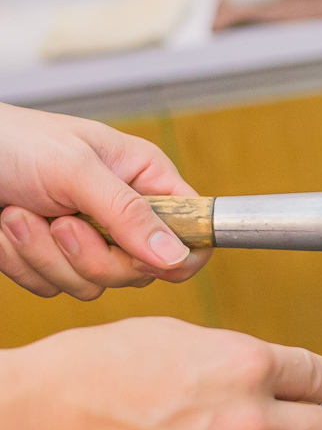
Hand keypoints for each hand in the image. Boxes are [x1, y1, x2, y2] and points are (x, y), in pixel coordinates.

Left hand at [0, 103, 210, 299]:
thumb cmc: (11, 141)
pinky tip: (7, 229)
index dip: (176, 253)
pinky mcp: (56, 261)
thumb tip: (177, 255)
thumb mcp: (75, 169)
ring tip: (19, 215)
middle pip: (142, 270)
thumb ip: (129, 214)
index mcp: (145, 181)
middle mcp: (125, 214)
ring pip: (95, 284)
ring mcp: (91, 241)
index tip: (141, 254)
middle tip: (62, 223)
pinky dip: (23, 263)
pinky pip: (55, 288)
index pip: (194, 230)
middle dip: (91, 255)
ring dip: (45, 255)